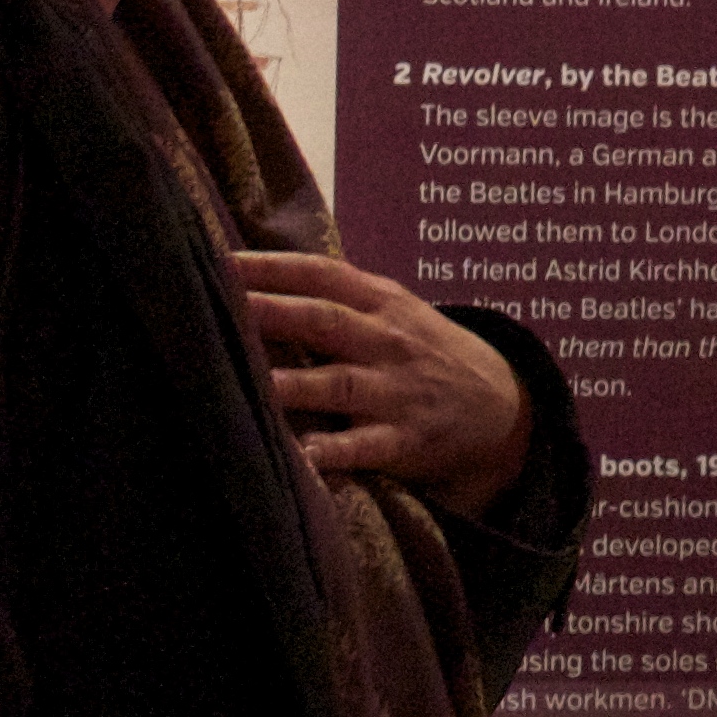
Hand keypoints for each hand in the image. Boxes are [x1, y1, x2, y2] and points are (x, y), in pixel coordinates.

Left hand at [235, 250, 531, 514]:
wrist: (501, 405)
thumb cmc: (424, 352)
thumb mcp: (394, 310)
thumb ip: (338, 296)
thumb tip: (257, 278)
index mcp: (381, 302)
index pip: (321, 273)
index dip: (270, 266)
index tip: (219, 260)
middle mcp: (386, 340)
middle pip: (322, 320)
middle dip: (269, 311)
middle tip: (216, 304)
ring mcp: (395, 390)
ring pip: (336, 383)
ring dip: (290, 383)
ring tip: (247, 380)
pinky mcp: (404, 439)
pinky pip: (363, 446)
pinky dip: (331, 452)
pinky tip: (299, 456)